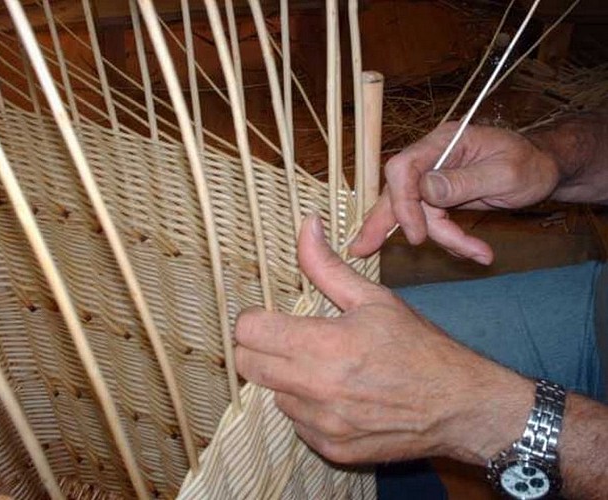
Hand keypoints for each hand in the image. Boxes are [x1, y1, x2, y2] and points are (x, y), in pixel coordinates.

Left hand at [235, 214, 531, 464]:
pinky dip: (307, 407)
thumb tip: (306, 225)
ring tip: (323, 368)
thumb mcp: (374, 299)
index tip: (267, 317)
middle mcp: (317, 390)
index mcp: (324, 345)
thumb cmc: (419, 347)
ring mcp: (322, 424)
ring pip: (273, 394)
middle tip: (288, 338)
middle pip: (247, 366)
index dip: (253, 320)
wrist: (458, 405)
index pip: (248, 333)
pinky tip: (338, 395)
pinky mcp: (331, 448)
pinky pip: (297, 422)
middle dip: (259, 348)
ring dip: (286, 379)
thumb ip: (327, 266)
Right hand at [349, 123, 559, 263]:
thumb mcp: (504, 174)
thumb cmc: (531, 165)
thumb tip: (424, 191)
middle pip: (396, 190)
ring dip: (441, 239)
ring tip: (476, 255)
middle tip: (360, 250)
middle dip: (382, 222)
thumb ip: (463, 182)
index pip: (404, 168)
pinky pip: (432, 221)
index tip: (417, 234)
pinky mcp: (439, 196)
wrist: (545, 169)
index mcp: (443, 142)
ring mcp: (433, 177)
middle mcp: (431, 158)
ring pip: (416, 213)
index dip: (402, 201)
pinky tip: (472, 252)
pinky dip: (450, 239)